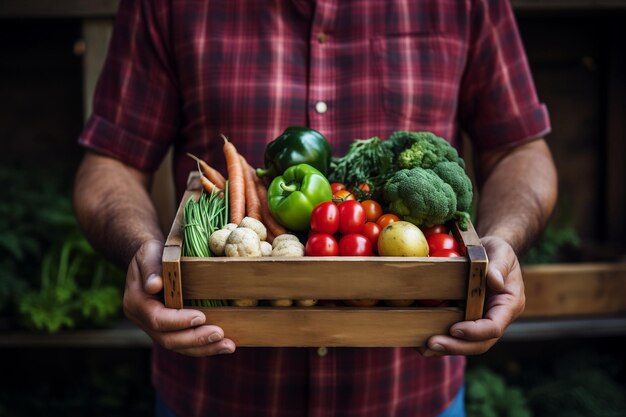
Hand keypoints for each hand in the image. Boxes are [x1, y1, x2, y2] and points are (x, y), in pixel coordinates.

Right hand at [123, 240, 235, 355]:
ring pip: (178, 346)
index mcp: (136, 303)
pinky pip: (185, 343)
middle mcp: (144, 320)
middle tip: (220, 334)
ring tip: (228, 345)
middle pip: (168, 339)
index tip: (201, 317)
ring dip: (204, 348)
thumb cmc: (152, 253)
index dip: (178, 321)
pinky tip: (223, 344)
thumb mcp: (149, 253)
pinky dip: (204, 345)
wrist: (150, 260)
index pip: (157, 319)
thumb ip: (151, 268)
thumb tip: (154, 285)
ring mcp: (155, 328)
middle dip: (195, 339)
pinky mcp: (169, 330)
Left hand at [421, 236, 524, 355]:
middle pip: (478, 343)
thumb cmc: (498, 251)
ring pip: (465, 343)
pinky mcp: (466, 319)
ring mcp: (479, 321)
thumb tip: (494, 281)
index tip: (455, 329)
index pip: (494, 327)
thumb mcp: (501, 253)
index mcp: (508, 306)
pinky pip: (454, 334)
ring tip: (422, 348)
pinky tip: (419, 342)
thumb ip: (498, 267)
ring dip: (445, 348)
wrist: (490, 253)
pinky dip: (439, 339)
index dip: (475, 332)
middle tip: (432, 344)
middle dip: (456, 346)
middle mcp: (494, 318)